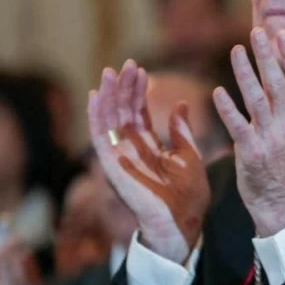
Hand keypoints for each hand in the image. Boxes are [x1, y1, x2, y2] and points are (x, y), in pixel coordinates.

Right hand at [88, 60, 209, 262]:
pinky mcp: (111, 165)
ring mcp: (119, 156)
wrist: (182, 220)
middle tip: (128, 64)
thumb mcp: (189, 155)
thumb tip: (181, 104)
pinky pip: (99, 137)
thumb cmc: (189, 195)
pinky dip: (96, 115)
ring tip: (111, 72)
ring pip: (108, 119)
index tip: (142, 71)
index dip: (138, 92)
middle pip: (122, 112)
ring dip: (108, 95)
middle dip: (124, 88)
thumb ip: (181, 131)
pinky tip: (95, 95)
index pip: (138, 113)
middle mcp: (130, 149)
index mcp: (148, 146)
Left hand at [213, 28, 284, 237]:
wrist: (283, 201)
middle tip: (257, 32)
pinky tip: (218, 92)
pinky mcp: (251, 151)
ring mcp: (271, 138)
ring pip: (257, 98)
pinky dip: (228, 108)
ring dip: (245, 72)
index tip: (280, 34)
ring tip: (236, 51)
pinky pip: (238, 124)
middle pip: (278, 83)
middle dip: (267, 56)